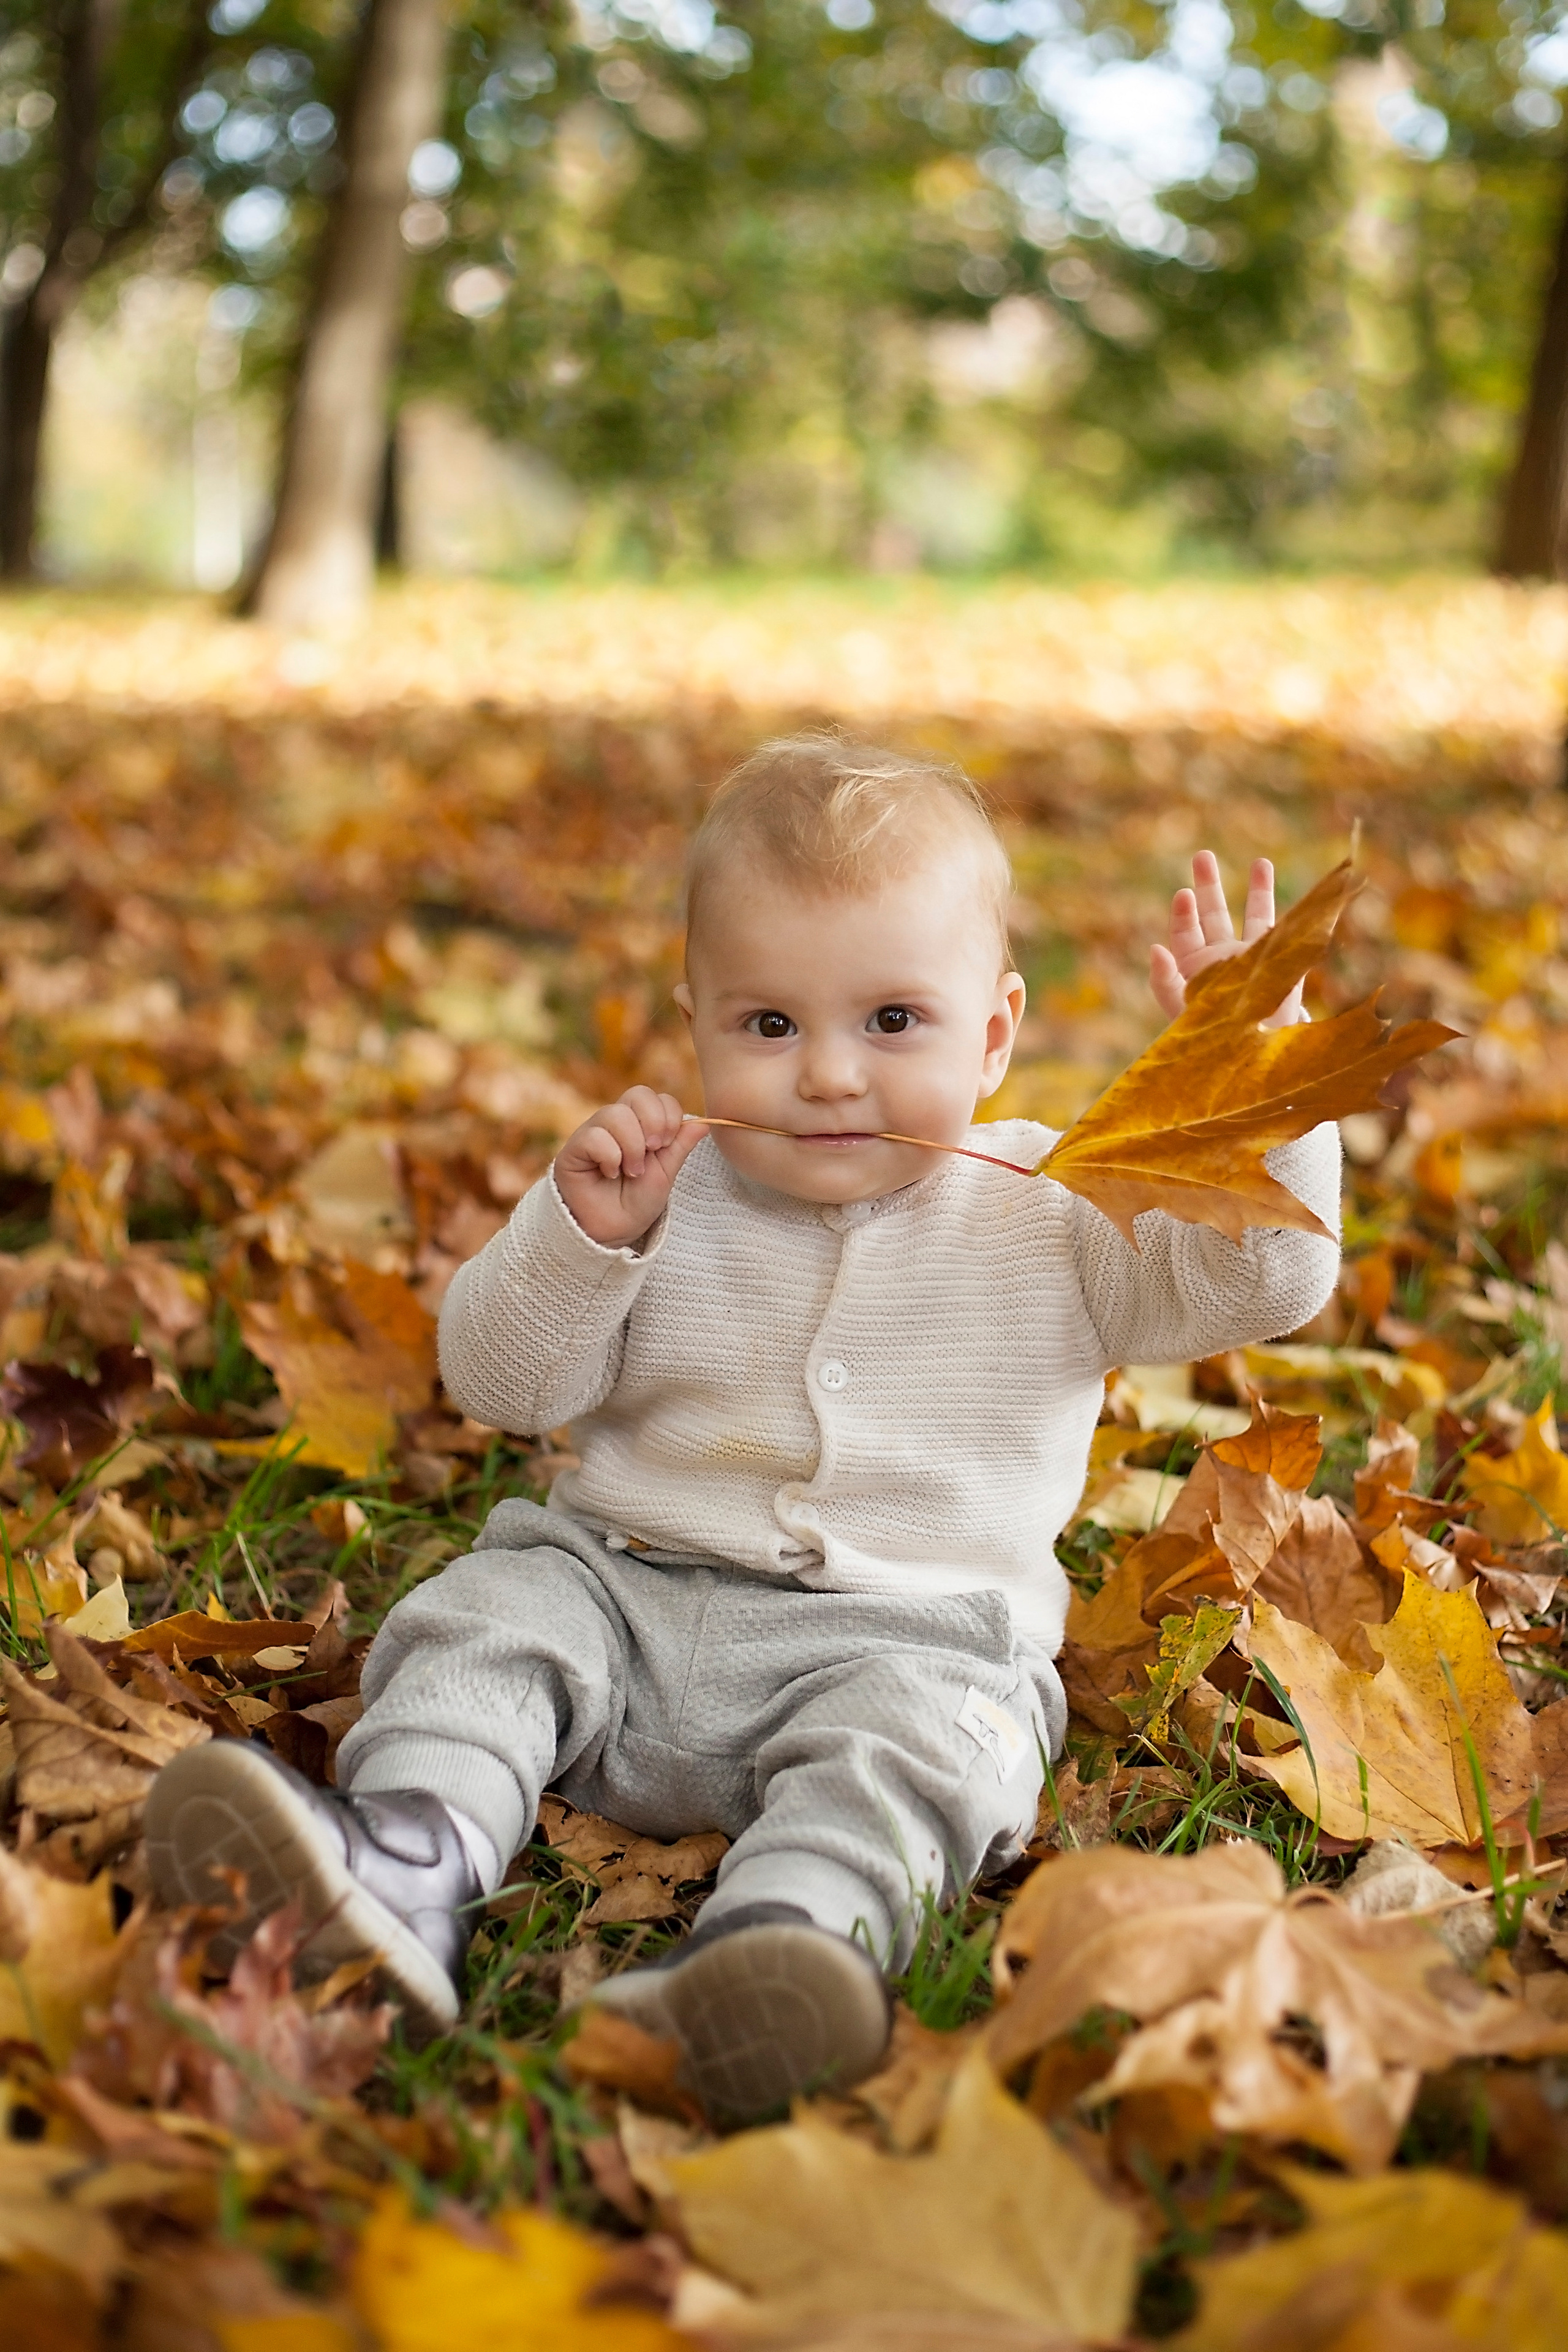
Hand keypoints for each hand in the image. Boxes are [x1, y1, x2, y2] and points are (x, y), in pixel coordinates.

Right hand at [554, 1088, 706, 1247]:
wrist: (611, 1233)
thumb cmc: (636, 1203)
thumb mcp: (665, 1174)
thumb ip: (680, 1146)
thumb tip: (705, 1122)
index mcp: (638, 1124)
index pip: (656, 1097)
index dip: (669, 1115)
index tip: (668, 1144)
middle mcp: (614, 1123)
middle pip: (637, 1094)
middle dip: (654, 1123)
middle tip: (653, 1151)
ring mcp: (592, 1132)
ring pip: (616, 1114)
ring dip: (632, 1146)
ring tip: (632, 1171)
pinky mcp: (573, 1148)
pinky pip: (594, 1136)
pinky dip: (609, 1156)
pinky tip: (609, 1173)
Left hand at [1149, 852, 1304, 1030]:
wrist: (1252, 1062)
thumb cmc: (1210, 1039)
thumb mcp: (1179, 1011)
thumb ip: (1163, 982)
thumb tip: (1154, 948)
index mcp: (1195, 969)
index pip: (1186, 933)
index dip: (1184, 913)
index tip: (1184, 895)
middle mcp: (1223, 961)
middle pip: (1214, 915)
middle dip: (1209, 886)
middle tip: (1203, 856)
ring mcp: (1254, 961)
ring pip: (1255, 919)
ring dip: (1258, 891)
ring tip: (1261, 862)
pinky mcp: (1282, 968)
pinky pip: (1285, 935)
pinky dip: (1292, 916)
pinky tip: (1302, 901)